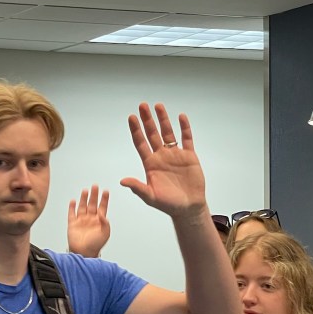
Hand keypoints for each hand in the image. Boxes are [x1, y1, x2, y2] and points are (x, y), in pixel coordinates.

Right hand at [67, 185, 109, 257]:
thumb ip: (105, 223)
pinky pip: (72, 213)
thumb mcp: (105, 233)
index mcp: (99, 220)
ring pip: (82, 206)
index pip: (102, 206)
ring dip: (83, 198)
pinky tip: (73, 201)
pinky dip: (72, 207)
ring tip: (85, 190)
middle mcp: (90, 218)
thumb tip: (102, 213)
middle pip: (92, 203)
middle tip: (95, 186)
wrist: (84, 252)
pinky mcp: (72, 223)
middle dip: (94, 195)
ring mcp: (81, 220)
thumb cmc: (96, 245)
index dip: (104, 199)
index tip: (105, 191)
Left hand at [120, 103, 204, 217]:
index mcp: (150, 164)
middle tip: (142, 106)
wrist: (188, 208)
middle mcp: (161, 156)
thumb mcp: (150, 197)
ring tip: (158, 106)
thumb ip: (137, 188)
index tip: (131, 117)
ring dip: (163, 119)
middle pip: (152, 134)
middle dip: (147, 120)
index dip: (136, 130)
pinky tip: (181, 117)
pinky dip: (184, 128)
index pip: (140, 143)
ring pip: (168, 133)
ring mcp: (175, 155)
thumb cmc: (168, 204)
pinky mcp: (189, 156)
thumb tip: (122, 181)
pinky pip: (187, 139)